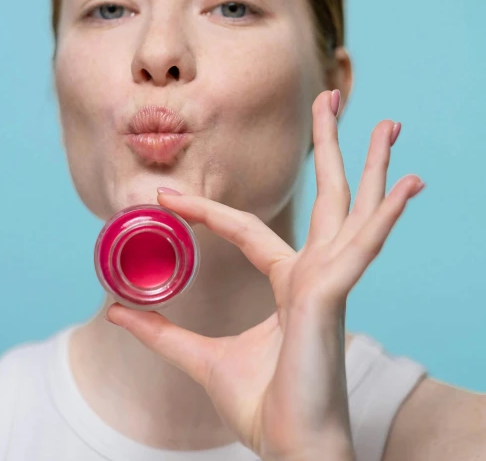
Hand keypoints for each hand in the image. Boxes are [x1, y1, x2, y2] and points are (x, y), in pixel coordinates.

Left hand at [106, 89, 425, 460]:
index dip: (203, 211)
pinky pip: (363, 246)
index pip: (246, 228)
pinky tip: (407, 183)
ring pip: (352, 207)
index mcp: (288, 280)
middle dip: (331, 144)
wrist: (290, 450)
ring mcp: (330, 279)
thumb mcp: (197, 358)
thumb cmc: (261, 408)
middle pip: (327, 194)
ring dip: (370, 162)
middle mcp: (315, 271)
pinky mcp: (334, 294)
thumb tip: (114, 311)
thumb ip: (160, 332)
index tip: (164, 197)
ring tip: (387, 121)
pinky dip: (386, 214)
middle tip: (334, 96)